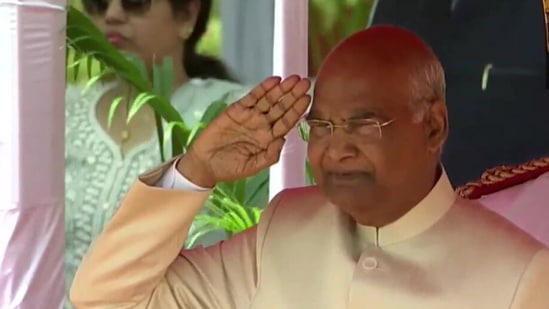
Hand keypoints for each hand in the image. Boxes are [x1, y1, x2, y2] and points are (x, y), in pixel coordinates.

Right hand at [177, 75, 310, 187]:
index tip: (307, 99)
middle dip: (293, 95)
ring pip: (269, 100)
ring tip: (293, 79)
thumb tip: (283, 140)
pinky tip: (274, 81)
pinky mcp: (236, 110)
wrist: (204, 165)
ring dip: (281, 89)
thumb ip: (270, 155)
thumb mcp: (253, 166)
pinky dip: (263, 88)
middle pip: (281, 107)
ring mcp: (250, 116)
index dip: (297, 110)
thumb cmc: (229, 168)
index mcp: (269, 139)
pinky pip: (252, 97)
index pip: (287, 122)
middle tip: (305, 83)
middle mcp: (262, 125)